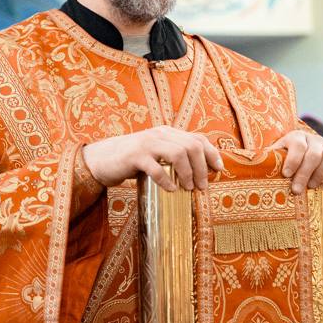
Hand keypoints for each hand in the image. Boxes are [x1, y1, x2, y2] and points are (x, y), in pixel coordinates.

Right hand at [83, 127, 223, 192]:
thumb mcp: (157, 154)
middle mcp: (160, 134)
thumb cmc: (133, 160)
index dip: (212, 153)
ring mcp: (147, 144)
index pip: (197, 138)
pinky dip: (166, 180)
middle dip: (202, 167)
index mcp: (168, 132)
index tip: (219, 170)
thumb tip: (201, 172)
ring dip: (188, 173)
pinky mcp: (135, 156)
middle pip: (191, 146)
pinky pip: (156, 168)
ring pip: (178, 153)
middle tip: (202, 186)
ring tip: (188, 188)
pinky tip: (170, 190)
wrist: (103, 159)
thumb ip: (174, 156)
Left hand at [271, 129, 322, 194]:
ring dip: (320, 174)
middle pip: (313, 154)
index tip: (286, 174)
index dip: (293, 160)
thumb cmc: (285, 159)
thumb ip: (269, 160)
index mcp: (297, 136)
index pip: (298, 144)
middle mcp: (315, 140)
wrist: (305, 155)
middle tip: (296, 190)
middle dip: (304, 173)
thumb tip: (255, 170)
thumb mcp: (276, 155)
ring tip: (311, 187)